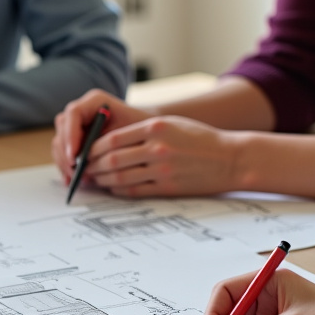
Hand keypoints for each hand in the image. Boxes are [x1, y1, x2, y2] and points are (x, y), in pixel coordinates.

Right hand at [51, 89, 154, 179]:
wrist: (146, 132)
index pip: (74, 113)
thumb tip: (84, 161)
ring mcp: (76, 123)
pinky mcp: (75, 137)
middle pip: (62, 128)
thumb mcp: (129, 134)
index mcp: (95, 101)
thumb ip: (107, 143)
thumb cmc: (142, 130)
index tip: (74, 157)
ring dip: (64, 161)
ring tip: (74, 179)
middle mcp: (82, 110)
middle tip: (74, 172)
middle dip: (65, 152)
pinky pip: (63, 151)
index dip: (70, 135)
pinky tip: (70, 180)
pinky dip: (66, 166)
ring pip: (60, 141)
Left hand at [80, 115, 239, 196]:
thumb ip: (142, 130)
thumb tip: (110, 142)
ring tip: (95, 179)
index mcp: (155, 127)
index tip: (84, 152)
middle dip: (92, 166)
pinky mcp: (168, 187)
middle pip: (112, 159)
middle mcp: (157, 148)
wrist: (231, 158)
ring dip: (103, 180)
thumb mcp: (172, 124)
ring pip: (120, 177)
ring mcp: (162, 169)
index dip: (93, 148)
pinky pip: (135, 191)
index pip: (112, 139)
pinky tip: (114, 188)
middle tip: (83, 168)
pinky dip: (119, 190)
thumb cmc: (200, 139)